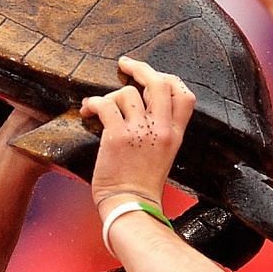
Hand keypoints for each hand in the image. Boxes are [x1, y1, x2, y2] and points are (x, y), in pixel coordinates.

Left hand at [84, 56, 194, 211]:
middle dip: (141, 68)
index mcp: (175, 135)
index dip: (169, 79)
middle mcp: (161, 130)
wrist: (130, 206)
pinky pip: (105, 104)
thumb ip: (160, 131)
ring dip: (110, 96)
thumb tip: (143, 106)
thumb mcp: (164, 155)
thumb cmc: (142, 185)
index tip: (152, 77)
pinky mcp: (117, 136)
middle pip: (159, 83)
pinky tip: (87, 112)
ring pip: (127, 92)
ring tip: (100, 108)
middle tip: (126, 65)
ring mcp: (140, 131)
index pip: (185, 95)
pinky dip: (93, 104)